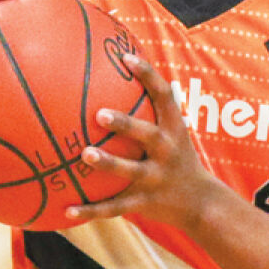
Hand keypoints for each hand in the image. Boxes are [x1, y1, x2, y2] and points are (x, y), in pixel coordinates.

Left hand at [67, 54, 229, 230]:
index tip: (126, 57)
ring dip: (109, 163)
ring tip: (85, 154)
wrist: (202, 203)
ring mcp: (156, 179)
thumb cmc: (177, 158)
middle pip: (148, 135)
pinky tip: (66, 209)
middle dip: (126, 124)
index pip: (164, 96)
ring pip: (131, 171)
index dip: (148, 75)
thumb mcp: (174, 132)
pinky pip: (114, 207)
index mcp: (173, 129)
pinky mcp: (144, 203)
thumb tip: (114, 77)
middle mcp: (167, 152)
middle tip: (100, 113)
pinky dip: (90, 210)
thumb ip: (151, 109)